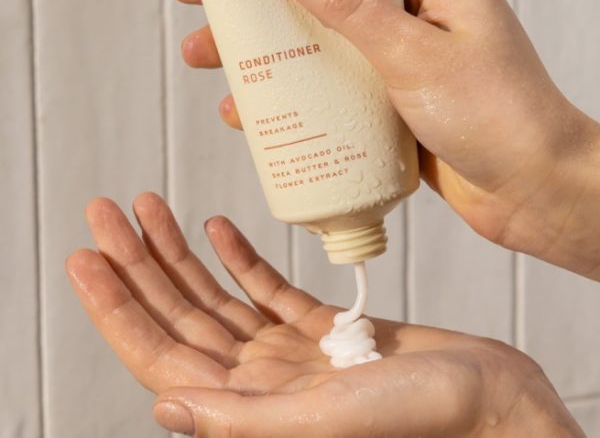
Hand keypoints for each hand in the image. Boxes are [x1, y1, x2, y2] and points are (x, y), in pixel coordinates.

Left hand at [66, 193, 582, 436]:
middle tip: (104, 214)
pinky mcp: (321, 332)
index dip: (118, 306)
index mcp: (253, 408)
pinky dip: (239, 259)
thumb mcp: (327, 417)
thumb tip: (165, 409)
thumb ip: (243, 418)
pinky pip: (266, 291)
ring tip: (150, 209)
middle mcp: (261, 383)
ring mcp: (289, 356)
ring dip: (180, 253)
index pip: (162, 353)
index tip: (87, 258)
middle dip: (137, 263)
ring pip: (216, 298)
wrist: (492, 401)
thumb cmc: (426, 419)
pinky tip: (217, 229)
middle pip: (180, 315)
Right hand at [170, 0, 599, 278]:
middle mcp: (413, 3)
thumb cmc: (502, 117)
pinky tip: (247, 109)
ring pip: (317, 32)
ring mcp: (397, 50)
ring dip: (264, 42)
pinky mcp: (386, 94)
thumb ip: (352, 6)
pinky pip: (328, 80)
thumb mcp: (417, 54)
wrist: (535, 194)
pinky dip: (289, 90)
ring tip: (206, 53)